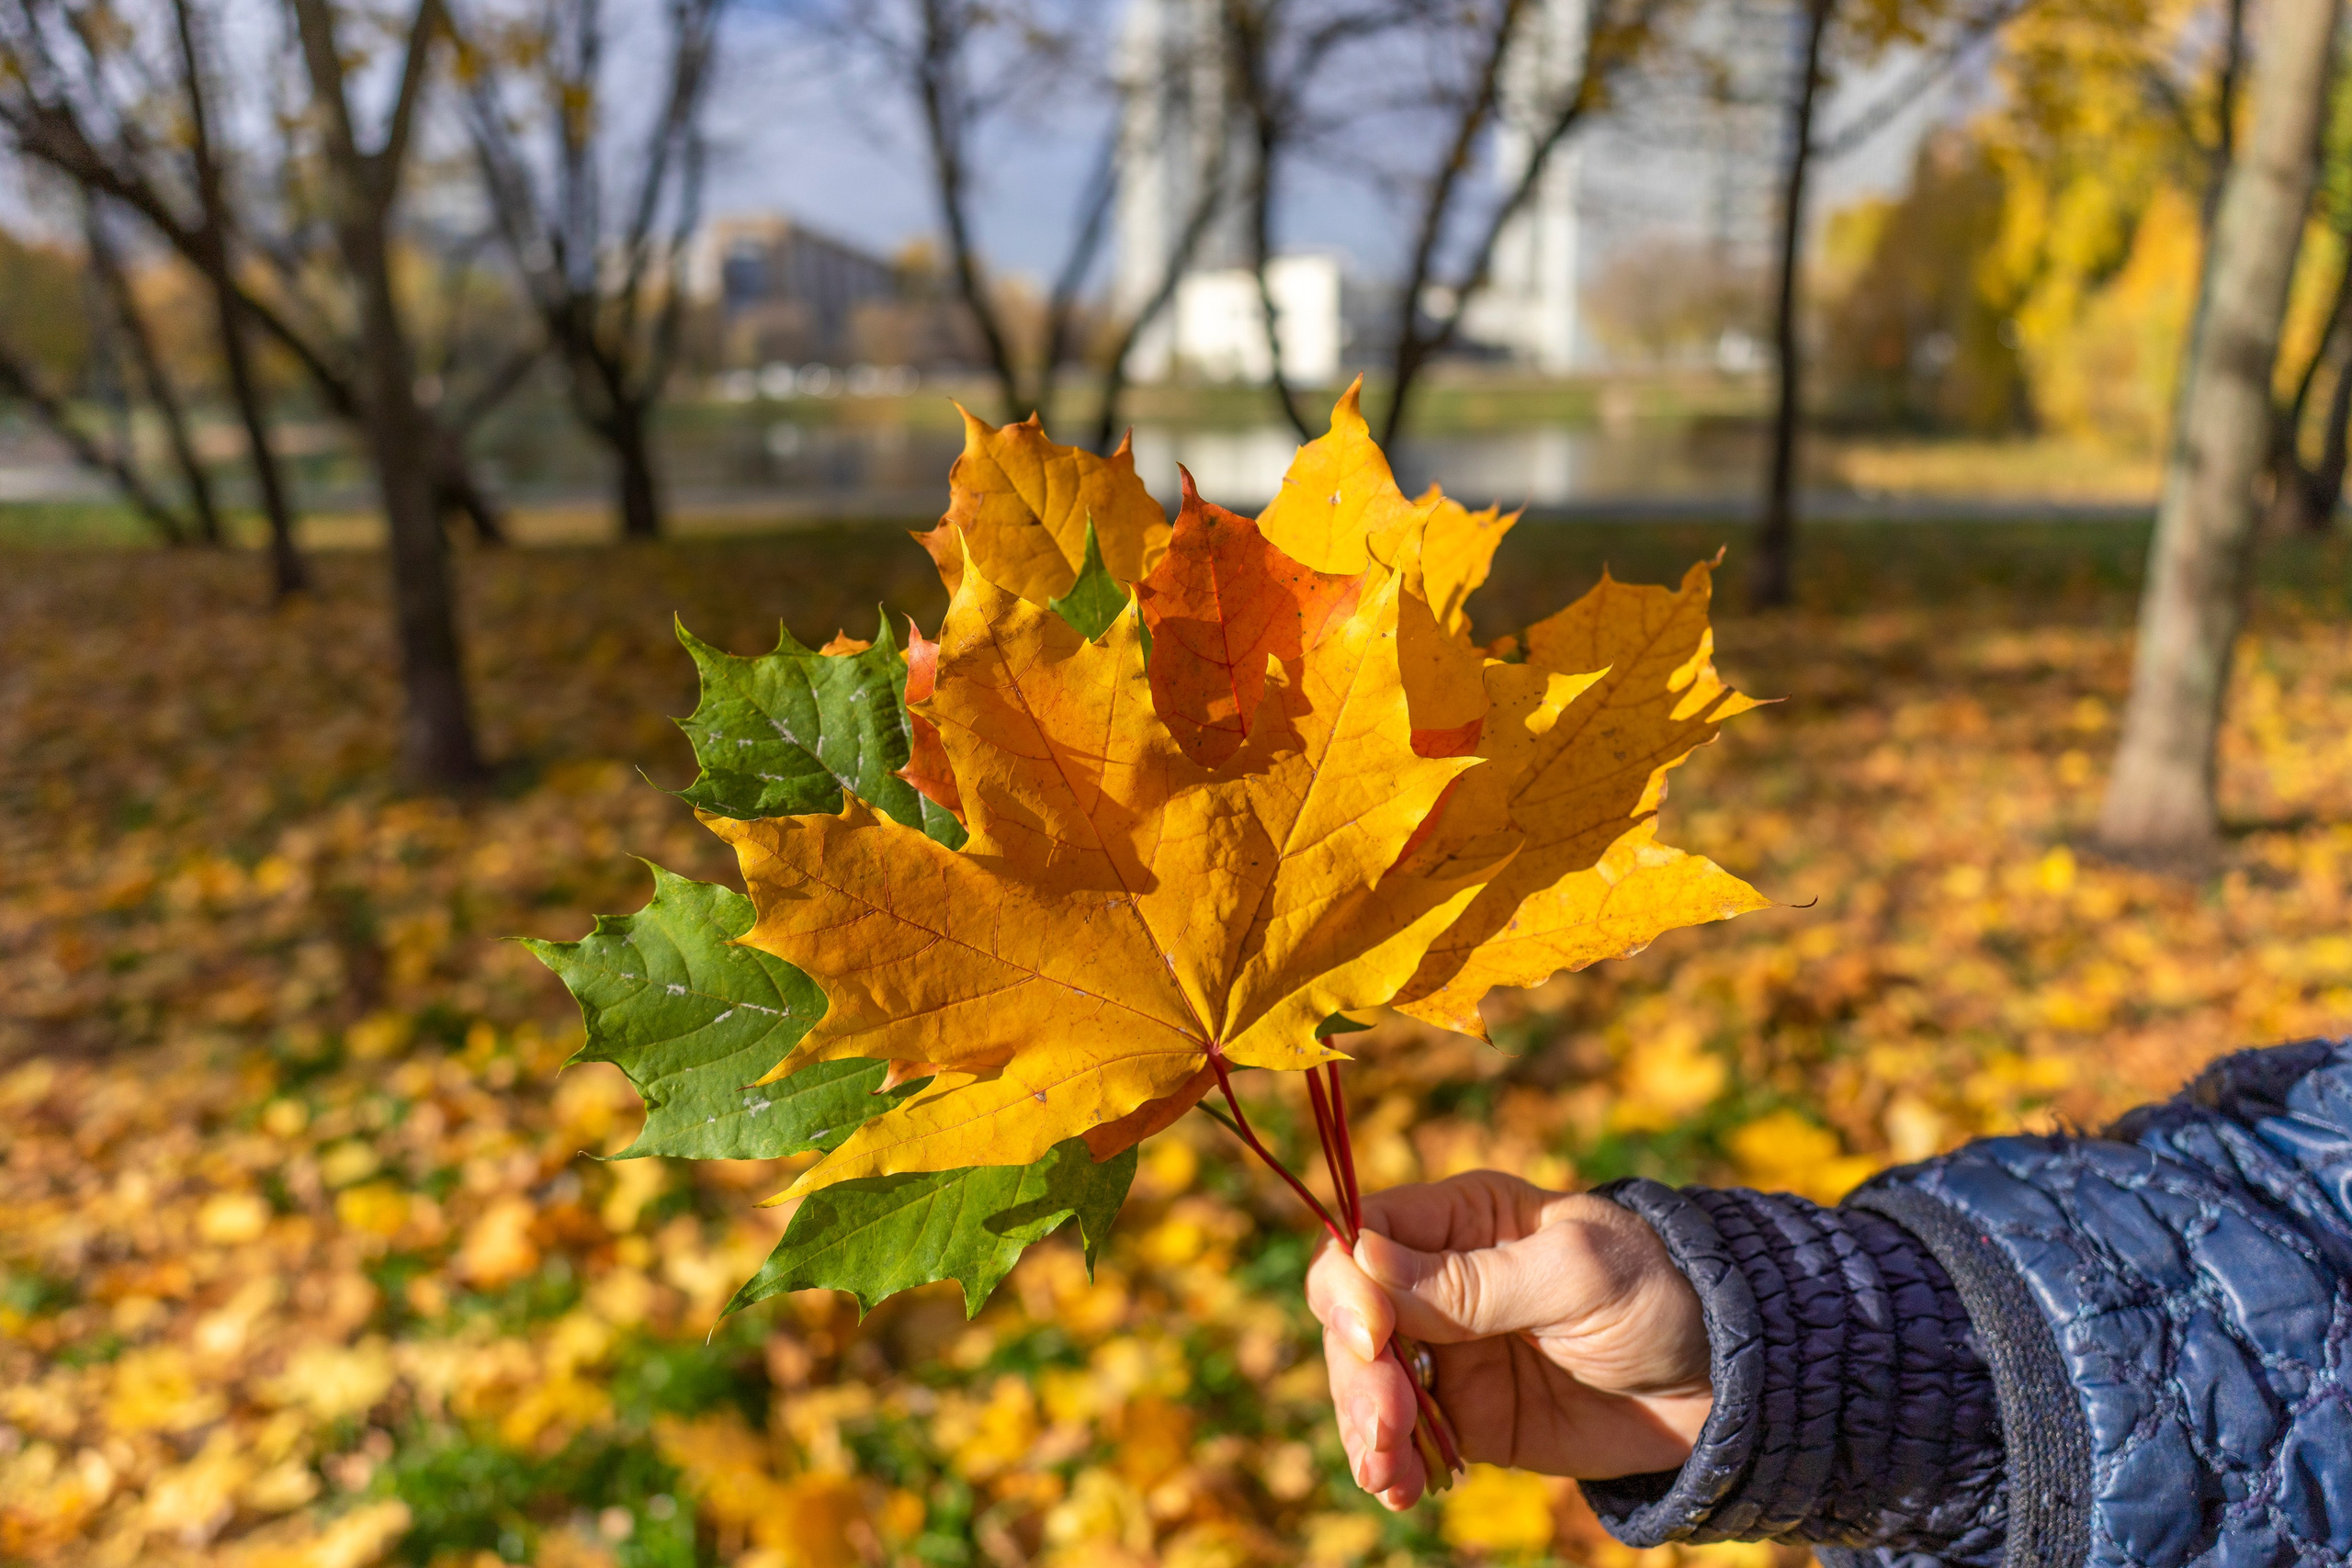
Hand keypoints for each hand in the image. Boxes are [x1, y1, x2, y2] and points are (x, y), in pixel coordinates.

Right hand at [1305, 1171, 1712, 1509]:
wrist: (1720, 1384)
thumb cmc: (1657, 1295)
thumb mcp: (1575, 1274)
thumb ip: (1473, 1280)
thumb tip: (1362, 1259)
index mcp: (1459, 1219)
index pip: (1362, 1236)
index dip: (1348, 1286)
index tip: (1374, 1339)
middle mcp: (1437, 1281)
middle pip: (1351, 1320)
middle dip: (1359, 1378)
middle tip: (1387, 1428)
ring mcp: (1447, 1352)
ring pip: (1365, 1385)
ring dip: (1365, 1429)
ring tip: (1390, 1476)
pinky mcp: (1465, 1415)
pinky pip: (1403, 1438)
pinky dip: (1390, 1465)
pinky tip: (1400, 1490)